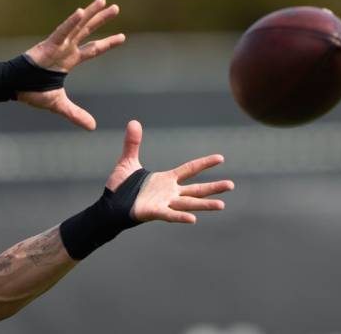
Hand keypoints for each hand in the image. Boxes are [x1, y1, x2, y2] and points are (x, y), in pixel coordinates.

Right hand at [20, 0, 124, 129]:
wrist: (14, 88)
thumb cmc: (32, 92)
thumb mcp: (59, 105)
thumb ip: (76, 114)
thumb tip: (92, 127)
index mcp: (69, 60)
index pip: (93, 49)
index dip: (107, 43)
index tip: (123, 37)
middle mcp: (66, 49)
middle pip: (88, 31)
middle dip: (101, 19)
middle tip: (116, 8)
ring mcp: (58, 45)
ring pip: (78, 26)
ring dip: (91, 13)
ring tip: (103, 0)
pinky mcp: (48, 44)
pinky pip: (62, 31)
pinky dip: (71, 22)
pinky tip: (81, 12)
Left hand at [107, 120, 233, 223]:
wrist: (109, 205)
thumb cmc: (120, 187)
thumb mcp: (128, 161)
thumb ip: (132, 144)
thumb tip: (133, 122)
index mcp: (166, 179)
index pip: (190, 169)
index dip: (205, 163)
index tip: (221, 158)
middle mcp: (169, 192)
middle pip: (196, 189)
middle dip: (214, 187)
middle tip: (231, 185)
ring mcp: (163, 203)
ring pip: (189, 203)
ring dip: (205, 204)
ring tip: (222, 205)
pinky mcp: (153, 212)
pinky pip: (170, 215)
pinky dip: (181, 217)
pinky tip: (193, 219)